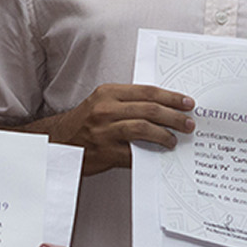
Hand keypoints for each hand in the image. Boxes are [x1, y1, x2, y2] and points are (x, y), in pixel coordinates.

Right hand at [46, 84, 194, 174]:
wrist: (57, 142)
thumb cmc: (83, 123)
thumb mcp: (102, 103)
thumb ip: (127, 103)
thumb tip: (162, 108)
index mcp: (108, 93)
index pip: (147, 92)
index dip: (171, 97)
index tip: (187, 103)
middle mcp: (106, 109)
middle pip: (150, 109)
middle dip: (174, 116)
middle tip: (188, 123)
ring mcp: (104, 131)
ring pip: (143, 129)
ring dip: (165, 135)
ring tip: (174, 140)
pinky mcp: (105, 152)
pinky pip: (133, 152)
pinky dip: (149, 154)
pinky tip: (158, 154)